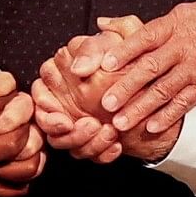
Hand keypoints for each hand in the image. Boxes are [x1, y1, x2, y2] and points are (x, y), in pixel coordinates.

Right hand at [34, 40, 124, 162]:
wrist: (156, 80)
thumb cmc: (131, 57)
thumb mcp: (116, 43)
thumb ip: (93, 49)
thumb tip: (79, 68)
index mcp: (60, 75)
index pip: (39, 95)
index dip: (48, 112)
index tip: (66, 121)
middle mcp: (62, 100)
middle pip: (48, 125)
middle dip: (68, 134)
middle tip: (91, 127)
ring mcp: (75, 121)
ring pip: (66, 143)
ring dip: (87, 144)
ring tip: (110, 133)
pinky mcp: (91, 138)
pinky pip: (88, 153)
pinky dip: (102, 153)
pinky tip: (117, 146)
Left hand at [66, 0, 195, 139]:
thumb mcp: (189, 9)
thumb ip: (154, 23)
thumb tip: (110, 23)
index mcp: (177, 24)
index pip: (145, 38)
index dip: (124, 51)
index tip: (105, 64)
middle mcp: (185, 46)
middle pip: (150, 69)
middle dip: (126, 88)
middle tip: (105, 104)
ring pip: (164, 91)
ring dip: (141, 108)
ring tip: (121, 123)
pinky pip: (185, 102)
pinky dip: (168, 116)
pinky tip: (152, 127)